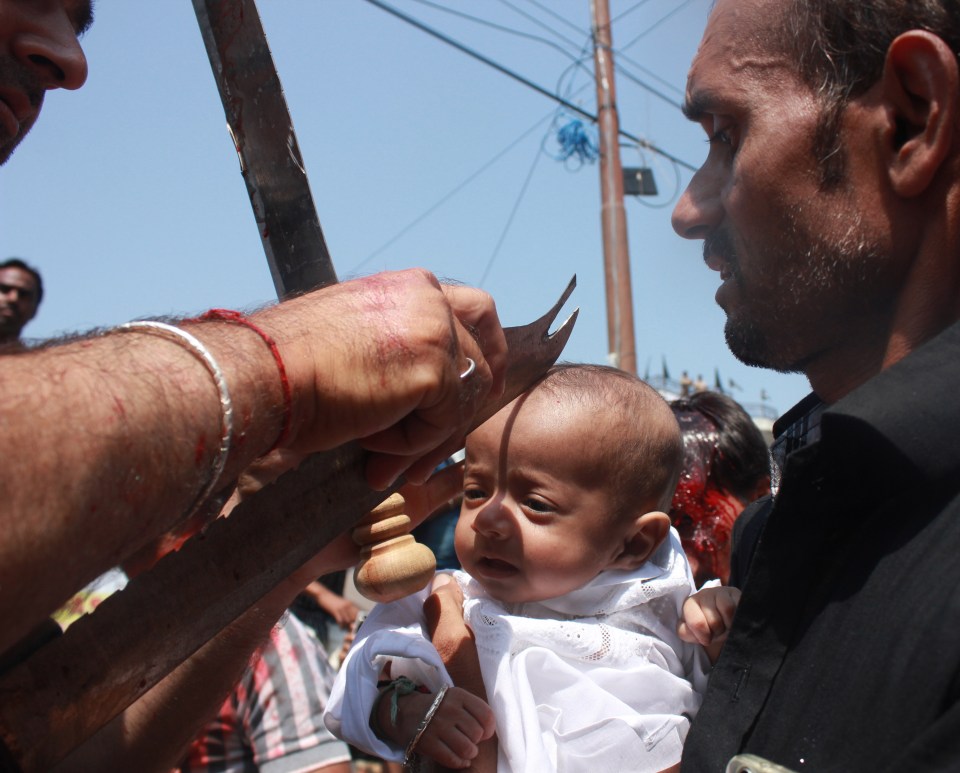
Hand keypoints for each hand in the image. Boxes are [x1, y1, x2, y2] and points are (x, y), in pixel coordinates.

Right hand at [256, 269, 506, 489]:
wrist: (263, 374)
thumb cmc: (293, 365)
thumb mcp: (360, 339)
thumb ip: (402, 347)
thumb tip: (434, 386)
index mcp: (411, 286)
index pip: (476, 311)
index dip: (487, 350)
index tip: (487, 385)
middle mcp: (429, 298)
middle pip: (479, 358)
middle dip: (461, 408)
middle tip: (437, 447)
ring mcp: (436, 331)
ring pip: (462, 398)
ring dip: (425, 436)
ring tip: (380, 458)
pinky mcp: (436, 369)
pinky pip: (443, 423)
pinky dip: (411, 444)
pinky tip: (370, 441)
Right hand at [319, 593, 357, 628]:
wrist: (324, 595)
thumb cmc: (333, 601)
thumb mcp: (342, 604)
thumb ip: (347, 611)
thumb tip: (352, 620)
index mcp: (350, 603)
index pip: (358, 612)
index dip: (359, 619)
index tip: (358, 625)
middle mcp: (347, 605)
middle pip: (354, 617)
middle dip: (353, 624)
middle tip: (351, 629)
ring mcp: (341, 607)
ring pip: (347, 620)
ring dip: (346, 626)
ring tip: (345, 628)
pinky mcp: (335, 610)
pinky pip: (340, 620)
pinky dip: (341, 625)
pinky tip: (340, 627)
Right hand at [389, 687, 495, 769]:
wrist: (404, 712)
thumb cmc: (439, 708)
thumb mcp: (456, 699)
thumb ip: (475, 710)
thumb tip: (489, 732)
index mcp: (458, 695)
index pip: (486, 715)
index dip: (489, 729)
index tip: (483, 732)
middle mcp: (448, 708)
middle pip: (477, 734)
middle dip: (476, 741)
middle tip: (468, 739)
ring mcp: (437, 726)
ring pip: (468, 749)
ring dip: (469, 753)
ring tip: (464, 749)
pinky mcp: (427, 743)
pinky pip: (453, 760)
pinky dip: (459, 763)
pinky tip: (457, 758)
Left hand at [678, 585, 740, 662]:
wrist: (723, 621)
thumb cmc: (706, 627)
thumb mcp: (692, 633)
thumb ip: (686, 633)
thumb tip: (701, 635)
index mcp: (690, 604)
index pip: (696, 624)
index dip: (704, 637)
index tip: (706, 638)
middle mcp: (704, 594)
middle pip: (714, 621)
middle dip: (718, 632)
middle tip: (718, 631)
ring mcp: (720, 591)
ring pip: (728, 610)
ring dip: (730, 625)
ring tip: (727, 626)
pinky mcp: (736, 592)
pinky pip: (740, 605)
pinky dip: (739, 618)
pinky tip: (736, 619)